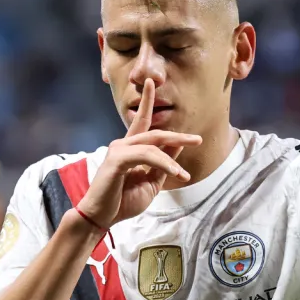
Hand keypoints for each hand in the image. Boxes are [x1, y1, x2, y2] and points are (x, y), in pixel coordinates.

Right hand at [77, 79, 201, 228]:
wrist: (102, 218)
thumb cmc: (122, 202)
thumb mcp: (151, 183)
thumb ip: (162, 165)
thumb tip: (176, 148)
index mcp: (129, 148)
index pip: (140, 120)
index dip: (146, 101)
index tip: (151, 82)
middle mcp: (122, 144)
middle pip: (155, 133)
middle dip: (178, 136)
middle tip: (197, 140)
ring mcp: (118, 150)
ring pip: (152, 145)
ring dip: (172, 159)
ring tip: (183, 174)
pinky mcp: (117, 160)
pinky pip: (146, 156)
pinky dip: (163, 163)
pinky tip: (175, 173)